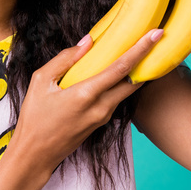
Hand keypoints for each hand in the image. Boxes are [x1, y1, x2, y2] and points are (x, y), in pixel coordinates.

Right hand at [9, 28, 164, 177]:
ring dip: (136, 72)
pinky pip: (117, 99)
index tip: (156, 34)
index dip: (141, 49)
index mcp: (86, 95)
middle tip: (156, 40)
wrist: (35, 155)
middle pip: (133, 80)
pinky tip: (118, 73)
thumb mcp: (40, 81)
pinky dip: (122, 84)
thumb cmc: (34, 118)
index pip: (121, 68)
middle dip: (147, 60)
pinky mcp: (101, 123)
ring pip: (126, 91)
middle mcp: (101, 108)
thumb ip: (65, 59)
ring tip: (140, 52)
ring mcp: (103, 117)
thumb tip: (88, 41)